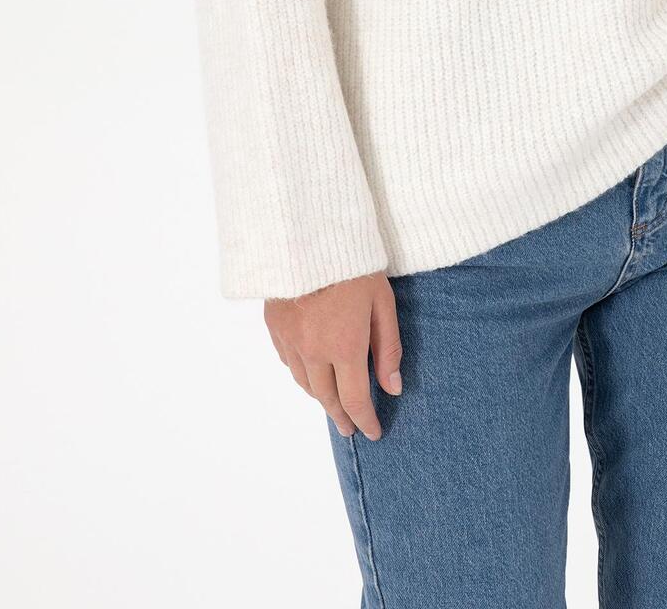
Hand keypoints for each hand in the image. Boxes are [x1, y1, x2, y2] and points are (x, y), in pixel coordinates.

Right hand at [264, 271, 402, 439]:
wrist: (308, 234)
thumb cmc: (354, 264)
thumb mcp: (382, 302)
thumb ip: (388, 348)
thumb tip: (393, 387)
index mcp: (344, 348)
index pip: (355, 399)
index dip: (365, 420)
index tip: (373, 432)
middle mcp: (313, 352)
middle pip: (326, 397)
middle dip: (341, 416)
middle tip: (350, 428)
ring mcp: (290, 340)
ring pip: (304, 382)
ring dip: (320, 397)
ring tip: (331, 403)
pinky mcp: (274, 325)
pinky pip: (287, 361)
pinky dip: (300, 372)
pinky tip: (308, 371)